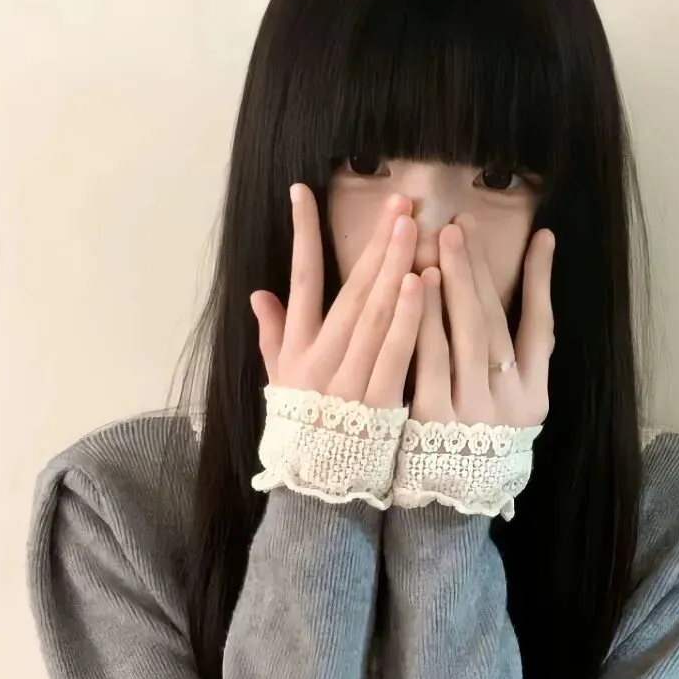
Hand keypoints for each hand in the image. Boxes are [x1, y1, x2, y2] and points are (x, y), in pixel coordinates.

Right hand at [250, 184, 422, 408]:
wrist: (317, 487)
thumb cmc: (305, 429)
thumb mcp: (281, 383)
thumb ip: (272, 336)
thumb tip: (258, 293)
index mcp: (297, 348)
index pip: (297, 280)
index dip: (299, 234)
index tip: (302, 190)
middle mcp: (321, 357)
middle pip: (351, 290)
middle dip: (375, 243)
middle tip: (399, 202)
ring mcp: (349, 378)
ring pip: (375, 313)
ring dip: (395, 267)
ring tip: (414, 226)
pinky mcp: (378, 401)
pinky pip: (395, 352)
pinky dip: (408, 317)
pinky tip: (420, 283)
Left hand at [411, 213, 554, 427]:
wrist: (451, 503)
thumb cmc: (481, 443)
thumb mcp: (514, 409)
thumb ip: (522, 361)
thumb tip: (532, 296)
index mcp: (533, 395)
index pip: (541, 329)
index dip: (542, 282)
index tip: (542, 237)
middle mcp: (509, 400)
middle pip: (496, 323)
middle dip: (479, 270)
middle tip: (461, 224)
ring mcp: (473, 409)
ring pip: (466, 336)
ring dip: (454, 284)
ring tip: (440, 241)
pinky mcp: (435, 419)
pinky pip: (430, 360)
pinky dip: (425, 320)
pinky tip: (416, 287)